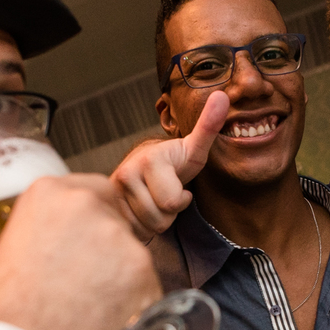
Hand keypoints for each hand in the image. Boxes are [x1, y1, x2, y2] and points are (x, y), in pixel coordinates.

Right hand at [0, 173, 161, 329]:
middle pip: (117, 220)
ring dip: (121, 278)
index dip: (93, 222)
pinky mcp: (143, 273)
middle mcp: (87, 206)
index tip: (86, 245)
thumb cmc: (5, 311)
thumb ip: (52, 228)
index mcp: (50, 193)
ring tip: (89, 308)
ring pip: (133, 254)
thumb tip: (74, 239)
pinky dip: (134, 305)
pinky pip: (147, 287)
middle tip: (87, 282)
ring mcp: (119, 238)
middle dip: (108, 248)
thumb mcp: (16, 245)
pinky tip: (105, 321)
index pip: (94, 192)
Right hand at [111, 90, 228, 238]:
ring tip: (154, 199)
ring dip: (155, 220)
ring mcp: (112, 192)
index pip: (173, 203)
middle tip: (166, 193)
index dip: (182, 200)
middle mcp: (125, 174)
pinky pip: (133, 232)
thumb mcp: (194, 148)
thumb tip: (223, 97)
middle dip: (169, 213)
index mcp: (149, 160)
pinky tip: (141, 208)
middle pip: (159, 220)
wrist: (143, 164)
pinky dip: (141, 226)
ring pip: (146, 228)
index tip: (181, 186)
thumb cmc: (174, 161)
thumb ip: (209, 125)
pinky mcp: (106, 207)